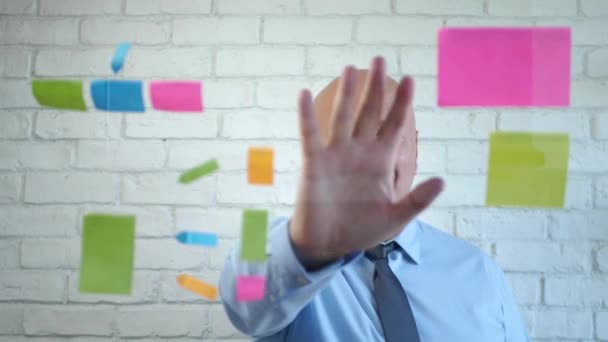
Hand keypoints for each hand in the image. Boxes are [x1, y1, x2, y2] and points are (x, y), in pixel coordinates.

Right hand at [290, 57, 443, 269]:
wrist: (329, 245)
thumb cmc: (362, 230)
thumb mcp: (395, 217)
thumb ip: (417, 200)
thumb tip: (442, 181)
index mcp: (380, 161)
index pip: (394, 125)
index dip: (401, 103)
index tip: (409, 80)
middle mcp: (359, 152)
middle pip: (369, 112)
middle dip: (374, 87)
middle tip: (379, 60)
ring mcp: (336, 155)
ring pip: (342, 117)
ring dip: (346, 94)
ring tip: (350, 68)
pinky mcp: (315, 164)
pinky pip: (310, 136)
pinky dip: (306, 116)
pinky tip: (305, 94)